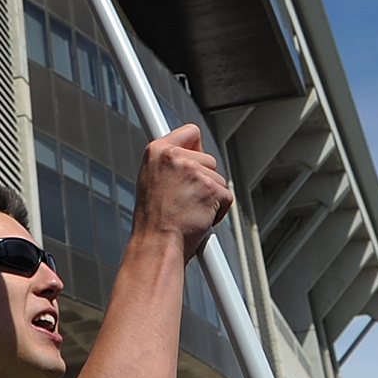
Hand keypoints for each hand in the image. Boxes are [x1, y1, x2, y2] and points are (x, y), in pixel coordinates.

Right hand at [130, 124, 234, 256]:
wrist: (157, 245)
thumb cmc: (153, 221)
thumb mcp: (150, 181)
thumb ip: (169, 164)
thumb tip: (188, 155)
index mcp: (157, 151)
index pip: (190, 132)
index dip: (195, 147)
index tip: (195, 152)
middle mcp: (175, 157)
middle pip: (208, 158)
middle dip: (204, 178)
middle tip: (186, 199)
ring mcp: (194, 172)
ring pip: (218, 178)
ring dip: (210, 196)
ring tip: (189, 211)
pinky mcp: (211, 188)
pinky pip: (226, 196)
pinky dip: (219, 211)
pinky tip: (200, 218)